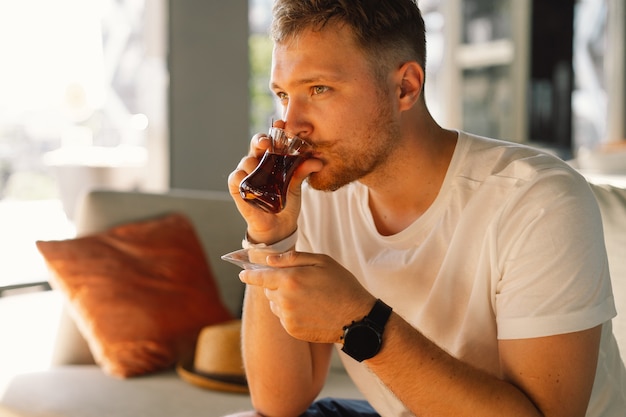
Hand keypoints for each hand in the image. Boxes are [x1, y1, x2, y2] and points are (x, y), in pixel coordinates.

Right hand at [227, 120, 321, 243]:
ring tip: (267, 177)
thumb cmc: (286, 202)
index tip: (281, 123)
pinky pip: (236, 176)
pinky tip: (252, 181)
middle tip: (267, 143)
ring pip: (247, 160)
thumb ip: (303, 171)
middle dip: (261, 140)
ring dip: (256, 164)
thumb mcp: (297, 185)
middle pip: (255, 143)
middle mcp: (258, 163)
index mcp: (271, 158)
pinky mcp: (237, 187)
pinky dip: (243, 177)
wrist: (279, 226)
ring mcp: (246, 174)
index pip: (271, 139)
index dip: (274, 129)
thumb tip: (317, 161)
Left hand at [239, 251, 374, 342]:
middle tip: (300, 284)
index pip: (259, 277)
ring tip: (308, 298)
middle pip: (268, 290)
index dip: (249, 275)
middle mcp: (284, 299)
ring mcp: (287, 317)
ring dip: (284, 300)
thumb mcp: (322, 262)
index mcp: (290, 279)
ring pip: (275, 305)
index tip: (242, 274)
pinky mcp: (292, 330)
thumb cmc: (342, 285)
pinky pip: (284, 318)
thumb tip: (269, 260)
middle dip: (277, 285)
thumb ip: (292, 258)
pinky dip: (291, 313)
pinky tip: (310, 311)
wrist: (356, 319)